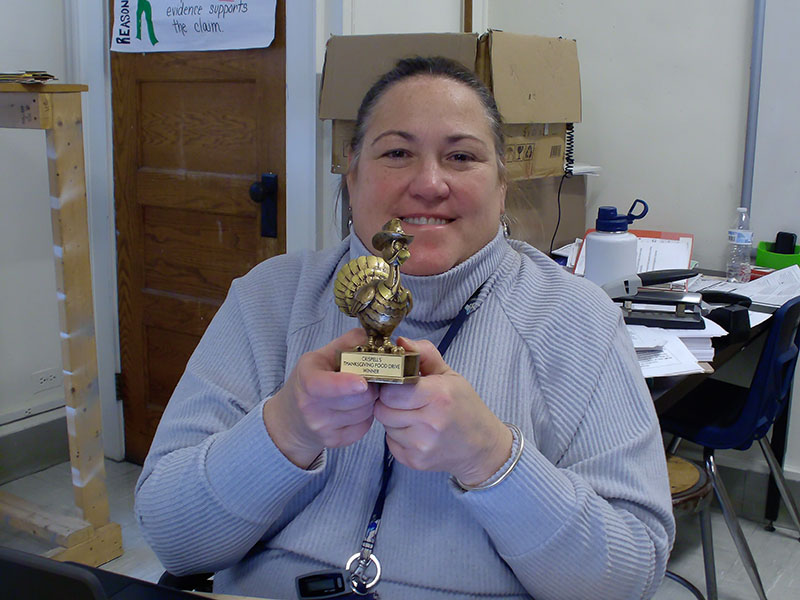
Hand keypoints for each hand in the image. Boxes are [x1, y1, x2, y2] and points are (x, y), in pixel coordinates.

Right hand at [263, 329, 378, 468]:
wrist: (292, 418)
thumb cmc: (311, 380)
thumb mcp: (321, 356)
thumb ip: (348, 343)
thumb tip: (374, 336)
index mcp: (306, 379)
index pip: (322, 385)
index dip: (344, 384)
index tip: (362, 383)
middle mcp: (311, 407)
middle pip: (357, 398)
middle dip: (370, 386)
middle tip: (367, 378)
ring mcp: (322, 428)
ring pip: (365, 411)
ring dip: (370, 400)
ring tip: (358, 393)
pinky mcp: (335, 442)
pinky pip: (364, 426)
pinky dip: (366, 416)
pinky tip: (354, 408)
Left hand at [373, 337, 511, 485]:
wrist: (482, 446)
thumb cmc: (465, 407)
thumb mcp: (450, 375)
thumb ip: (424, 354)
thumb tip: (400, 342)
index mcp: (438, 396)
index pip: (392, 389)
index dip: (390, 385)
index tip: (397, 383)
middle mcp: (430, 423)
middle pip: (383, 408)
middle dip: (388, 402)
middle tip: (403, 399)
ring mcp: (422, 445)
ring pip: (385, 426)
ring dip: (393, 418)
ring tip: (412, 415)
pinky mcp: (415, 461)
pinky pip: (390, 442)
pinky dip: (397, 435)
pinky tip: (415, 431)